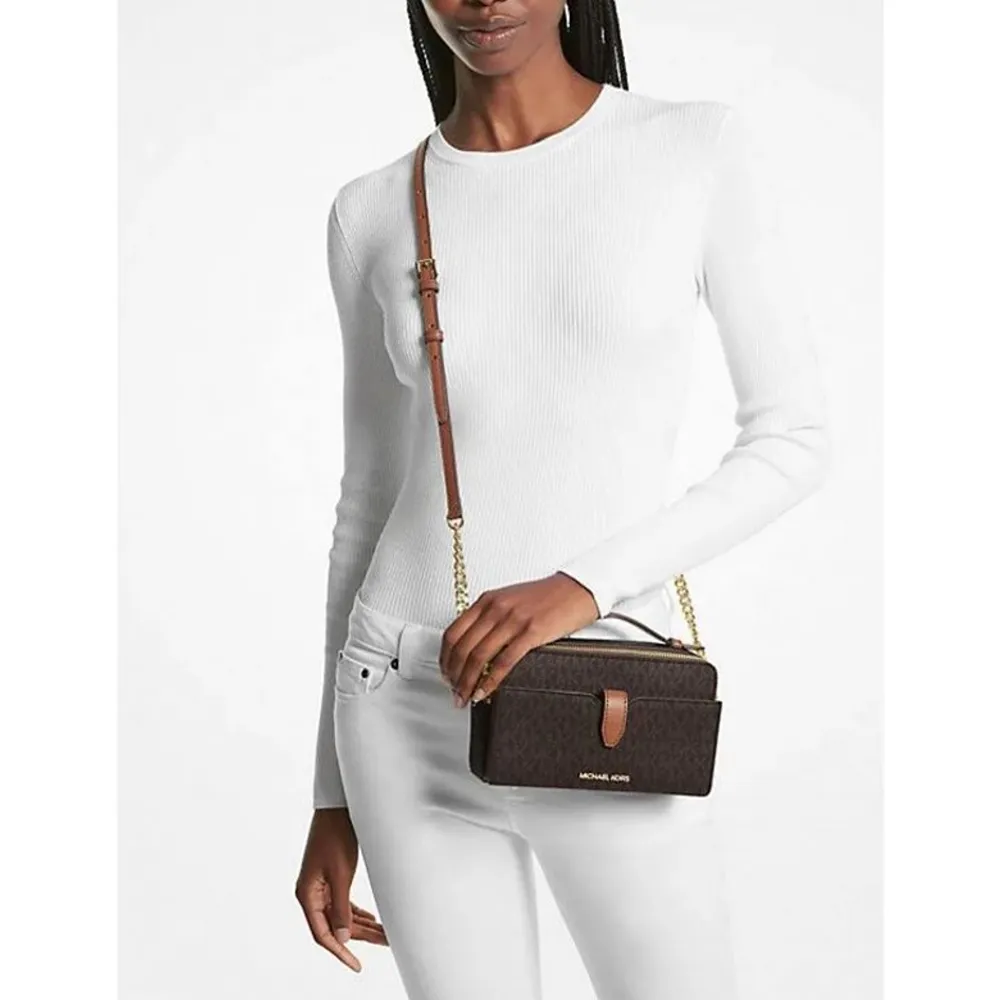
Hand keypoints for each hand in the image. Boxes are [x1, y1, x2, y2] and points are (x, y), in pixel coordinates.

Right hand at [295, 807, 387, 972]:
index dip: (339, 952)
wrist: (337, 807)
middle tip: (385, 943)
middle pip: (334, 926)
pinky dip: (357, 913)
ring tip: (385, 933)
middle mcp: (311, 893)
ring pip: (341, 916)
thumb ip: (340, 907)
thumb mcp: (340, 873)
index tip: (356, 964)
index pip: (322, 934)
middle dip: (360, 937)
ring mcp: (321, 886)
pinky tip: (372, 920)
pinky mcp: (331, 878)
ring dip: (362, 925)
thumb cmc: (334, 834)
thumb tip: (342, 938)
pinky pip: (343, 904)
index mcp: (307, 894)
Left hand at [440, 571, 599, 706]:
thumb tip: (472, 646)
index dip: (445, 657)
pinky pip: (503, 662)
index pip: (453, 632)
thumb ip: (489, 618)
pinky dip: (490, 681)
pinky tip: (485, 691)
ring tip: (465, 696)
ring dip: (467, 682)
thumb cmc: (545, 597)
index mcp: (487, 600)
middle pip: (462, 648)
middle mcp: (496, 608)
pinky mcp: (531, 633)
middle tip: (453, 690)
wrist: (576, 590)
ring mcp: (512, 620)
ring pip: (478, 657)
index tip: (445, 672)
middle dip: (453, 675)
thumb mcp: (509, 600)